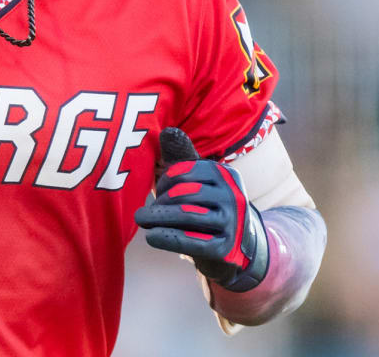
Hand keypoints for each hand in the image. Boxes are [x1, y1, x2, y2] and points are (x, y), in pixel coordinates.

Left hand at [134, 127, 269, 291]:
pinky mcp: (226, 247)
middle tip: (144, 212)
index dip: (164, 181)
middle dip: (160, 202)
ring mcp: (232, 223)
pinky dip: (167, 238)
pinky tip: (151, 237)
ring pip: (187, 215)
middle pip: (185, 193)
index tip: (157, 192)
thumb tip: (166, 130)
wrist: (237, 245)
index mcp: (225, 174)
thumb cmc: (208, 206)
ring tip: (141, 221)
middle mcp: (233, 195)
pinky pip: (192, 241)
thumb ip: (182, 156)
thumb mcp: (198, 180)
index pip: (186, 172)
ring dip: (158, 218)